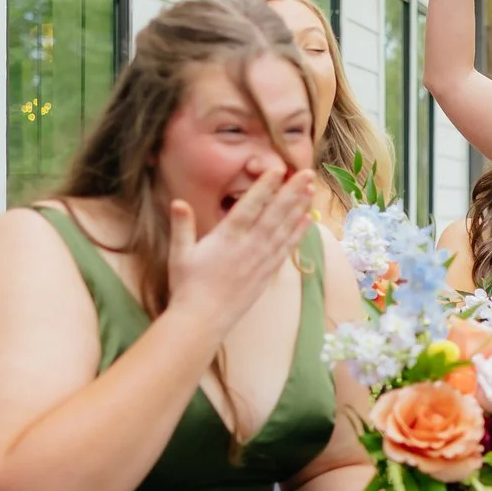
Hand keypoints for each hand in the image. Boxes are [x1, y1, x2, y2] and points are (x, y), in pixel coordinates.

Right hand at [165, 158, 316, 334]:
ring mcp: (260, 260)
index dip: (264, 188)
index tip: (277, 170)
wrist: (202, 320)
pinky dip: (298, 233)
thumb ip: (182, 226)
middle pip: (274, 214)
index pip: (249, 207)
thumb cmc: (187, 286)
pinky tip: (308, 220)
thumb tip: (178, 202)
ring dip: (299, 208)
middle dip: (292, 192)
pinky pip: (286, 249)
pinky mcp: (267, 273)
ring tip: (313, 190)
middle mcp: (248, 247)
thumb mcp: (179, 254)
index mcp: (226, 239)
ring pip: (284, 229)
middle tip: (308, 173)